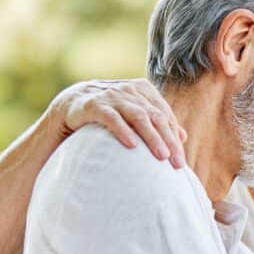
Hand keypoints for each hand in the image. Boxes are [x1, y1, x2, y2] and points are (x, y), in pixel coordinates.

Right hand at [47, 78, 186, 167]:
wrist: (70, 105)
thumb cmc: (108, 112)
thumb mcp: (134, 114)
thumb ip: (156, 122)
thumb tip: (183, 136)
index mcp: (143, 90)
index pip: (165, 116)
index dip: (174, 138)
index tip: (181, 161)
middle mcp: (130, 91)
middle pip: (156, 117)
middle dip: (168, 141)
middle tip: (177, 163)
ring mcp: (112, 96)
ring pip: (138, 117)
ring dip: (152, 137)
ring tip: (161, 156)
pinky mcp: (93, 105)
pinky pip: (112, 118)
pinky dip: (123, 131)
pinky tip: (132, 145)